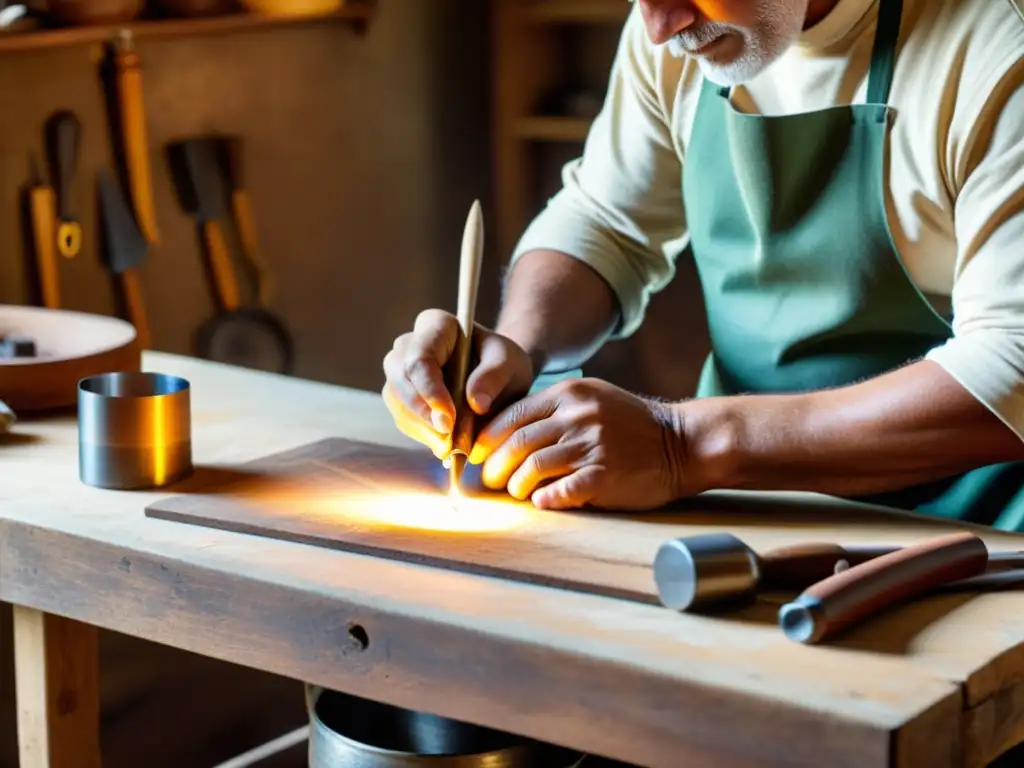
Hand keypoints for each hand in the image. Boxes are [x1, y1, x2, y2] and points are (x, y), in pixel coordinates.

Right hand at [382, 309, 534, 458]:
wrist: (498, 378)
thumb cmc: (503, 363)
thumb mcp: (511, 363)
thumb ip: (495, 376)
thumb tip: (475, 402)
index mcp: (435, 325)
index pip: (420, 357)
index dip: (430, 390)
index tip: (449, 418)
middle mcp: (409, 344)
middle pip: (400, 379)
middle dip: (423, 412)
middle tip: (450, 438)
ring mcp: (400, 370)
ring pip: (397, 401)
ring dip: (422, 428)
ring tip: (452, 444)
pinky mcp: (401, 397)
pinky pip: (403, 418)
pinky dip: (424, 435)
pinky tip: (446, 442)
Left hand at [467, 377, 690, 510]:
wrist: (683, 442)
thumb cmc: (633, 425)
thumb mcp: (593, 399)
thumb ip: (554, 410)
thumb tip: (508, 433)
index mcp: (569, 394)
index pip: (512, 415)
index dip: (487, 439)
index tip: (476, 455)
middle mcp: (578, 416)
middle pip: (516, 442)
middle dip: (493, 465)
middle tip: (488, 480)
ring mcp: (591, 445)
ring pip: (532, 467)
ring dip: (516, 485)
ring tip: (516, 492)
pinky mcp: (604, 475)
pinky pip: (561, 491)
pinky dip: (545, 499)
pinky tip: (542, 502)